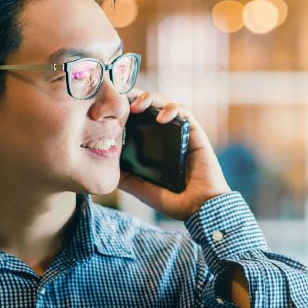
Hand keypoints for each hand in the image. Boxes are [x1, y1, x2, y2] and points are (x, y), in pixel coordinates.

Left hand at [119, 89, 230, 220]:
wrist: (200, 209)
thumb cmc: (174, 202)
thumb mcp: (143, 190)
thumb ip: (127, 180)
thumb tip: (107, 169)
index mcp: (153, 148)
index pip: (138, 121)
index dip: (126, 110)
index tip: (112, 108)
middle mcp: (166, 137)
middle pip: (150, 107)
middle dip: (136, 98)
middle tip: (123, 100)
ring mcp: (181, 134)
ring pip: (166, 104)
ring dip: (152, 99)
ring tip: (138, 106)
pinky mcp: (195, 134)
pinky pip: (185, 113)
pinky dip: (173, 109)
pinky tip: (162, 117)